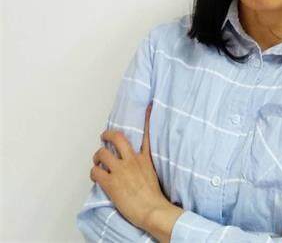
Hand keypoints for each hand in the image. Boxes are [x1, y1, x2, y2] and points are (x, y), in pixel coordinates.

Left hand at [90, 102, 170, 230]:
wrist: (152, 210)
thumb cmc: (153, 197)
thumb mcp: (153, 174)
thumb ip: (144, 165)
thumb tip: (138, 165)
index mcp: (145, 158)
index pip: (147, 134)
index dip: (147, 118)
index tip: (148, 106)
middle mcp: (132, 160)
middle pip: (118, 138)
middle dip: (108, 135)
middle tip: (104, 136)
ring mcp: (121, 170)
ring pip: (102, 153)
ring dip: (97, 156)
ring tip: (98, 161)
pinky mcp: (111, 183)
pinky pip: (95, 172)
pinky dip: (93, 173)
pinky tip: (96, 176)